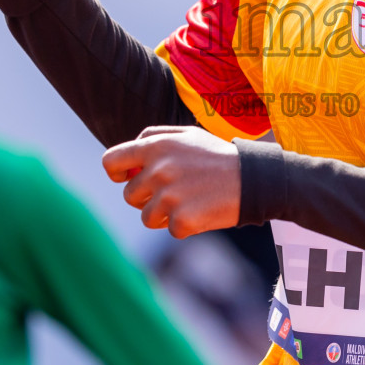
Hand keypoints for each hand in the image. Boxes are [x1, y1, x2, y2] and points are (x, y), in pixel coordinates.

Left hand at [102, 128, 241, 238]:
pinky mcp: (182, 219)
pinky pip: (170, 230)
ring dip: (163, 214)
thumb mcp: (187, 135)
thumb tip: (126, 159)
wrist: (254, 178)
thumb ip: (153, 138)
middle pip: (129, 195)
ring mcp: (169, 196)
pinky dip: (184, 225)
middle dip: (147, 197)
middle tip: (174, 191)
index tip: (125, 177)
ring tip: (188, 202)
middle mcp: (158, 170)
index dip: (115, 172)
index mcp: (156, 147)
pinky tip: (201, 211)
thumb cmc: (217, 156)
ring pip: (146, 217)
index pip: (111, 161)